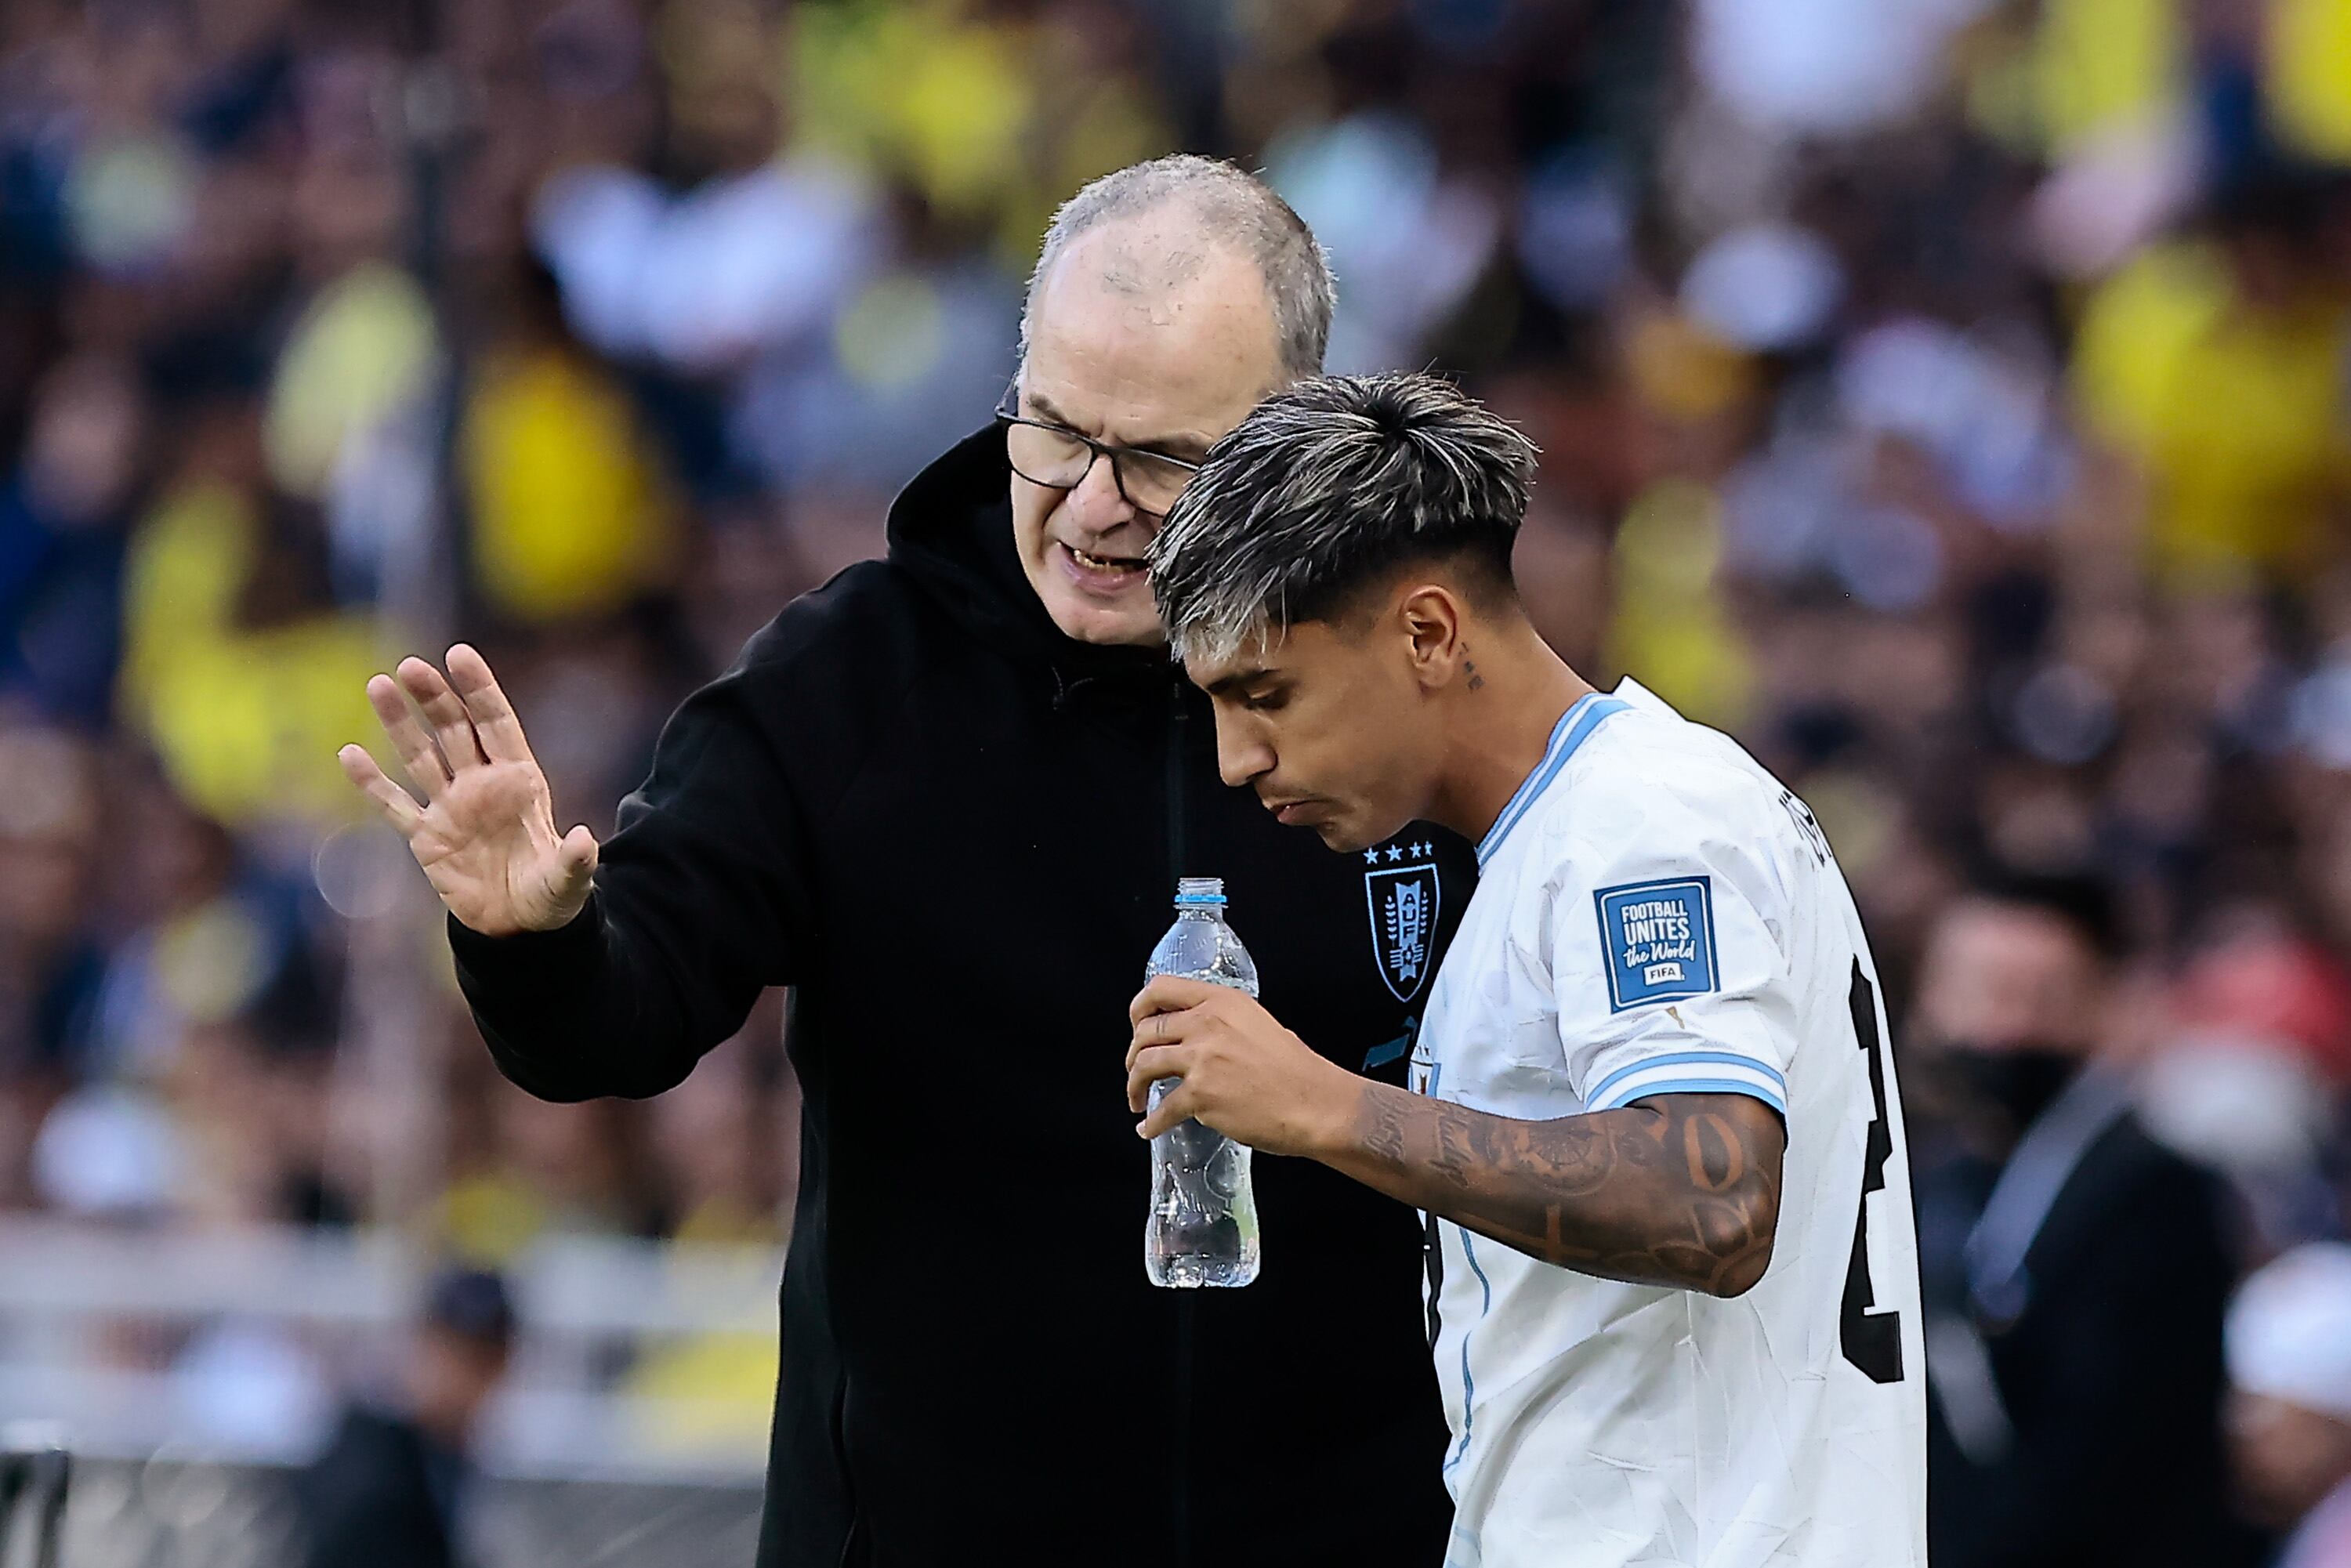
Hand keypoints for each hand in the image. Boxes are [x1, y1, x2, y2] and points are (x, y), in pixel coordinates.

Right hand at [338, 644, 598, 935]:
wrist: (519, 926)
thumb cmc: (552, 895)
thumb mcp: (569, 881)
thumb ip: (575, 860)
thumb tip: (584, 840)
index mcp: (520, 781)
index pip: (496, 723)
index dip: (479, 689)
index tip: (458, 654)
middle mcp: (482, 785)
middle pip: (454, 730)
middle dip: (434, 698)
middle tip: (410, 666)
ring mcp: (451, 808)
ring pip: (420, 756)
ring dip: (399, 724)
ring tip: (379, 685)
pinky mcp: (426, 838)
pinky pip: (395, 806)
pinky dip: (372, 783)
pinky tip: (348, 754)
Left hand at [1124, 977, 1356, 1155]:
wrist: (1316, 1103)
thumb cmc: (1296, 1070)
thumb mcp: (1258, 1024)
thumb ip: (1223, 1022)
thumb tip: (1196, 1035)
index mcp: (1221, 1001)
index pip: (1161, 989)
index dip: (1139, 1008)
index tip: (1137, 1025)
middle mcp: (1207, 1023)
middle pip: (1146, 1031)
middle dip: (1133, 1055)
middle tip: (1136, 1070)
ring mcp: (1202, 1059)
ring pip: (1145, 1065)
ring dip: (1134, 1085)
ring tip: (1138, 1099)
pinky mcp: (1201, 1094)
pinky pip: (1163, 1109)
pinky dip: (1151, 1122)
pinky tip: (1149, 1128)